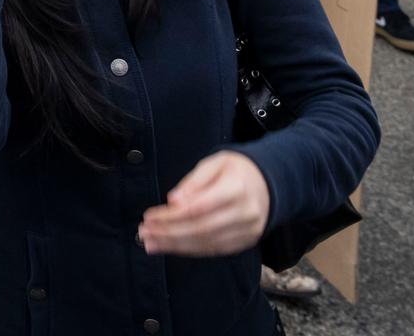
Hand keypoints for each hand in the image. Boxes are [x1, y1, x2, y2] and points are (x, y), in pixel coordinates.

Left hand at [138, 151, 270, 256]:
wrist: (269, 182)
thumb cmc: (236, 170)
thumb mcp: (214, 163)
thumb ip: (193, 181)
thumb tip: (173, 200)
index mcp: (237, 188)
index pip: (199, 207)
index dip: (171, 216)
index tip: (149, 216)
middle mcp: (246, 213)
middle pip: (201, 229)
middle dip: (169, 233)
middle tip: (144, 233)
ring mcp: (248, 230)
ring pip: (207, 243)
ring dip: (175, 246)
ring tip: (151, 243)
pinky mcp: (246, 242)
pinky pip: (215, 250)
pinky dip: (190, 250)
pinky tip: (171, 247)